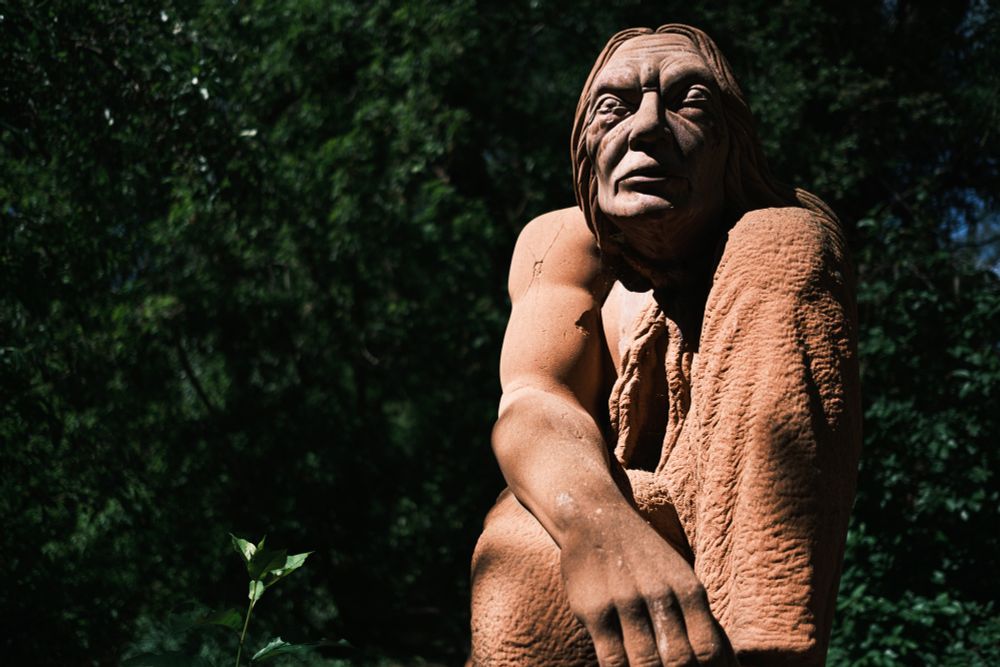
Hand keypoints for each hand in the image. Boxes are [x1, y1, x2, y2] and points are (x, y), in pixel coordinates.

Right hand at [559, 511, 734, 665]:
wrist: (595, 518)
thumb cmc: (644, 557)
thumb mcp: (679, 577)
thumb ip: (698, 617)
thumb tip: (728, 661)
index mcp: (688, 588)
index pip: (708, 648)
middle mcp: (659, 594)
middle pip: (680, 660)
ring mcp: (625, 602)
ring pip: (646, 664)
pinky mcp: (594, 609)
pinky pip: (612, 659)